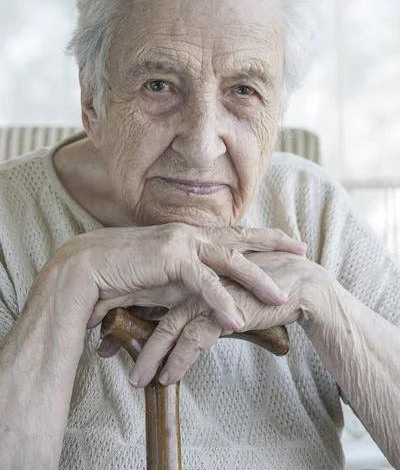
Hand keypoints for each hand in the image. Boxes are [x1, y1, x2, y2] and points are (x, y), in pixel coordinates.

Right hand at [54, 223, 305, 332]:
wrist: (87, 267)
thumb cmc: (123, 274)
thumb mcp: (161, 277)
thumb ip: (185, 284)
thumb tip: (203, 299)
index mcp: (189, 236)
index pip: (232, 234)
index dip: (259, 237)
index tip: (285, 240)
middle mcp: (190, 234)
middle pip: (240, 238)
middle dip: (273, 243)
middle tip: (302, 248)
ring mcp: (182, 243)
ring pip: (229, 260)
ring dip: (257, 279)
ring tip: (282, 297)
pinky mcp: (170, 258)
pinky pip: (203, 282)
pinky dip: (221, 301)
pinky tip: (238, 319)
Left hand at [122, 250, 333, 386]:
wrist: (297, 284)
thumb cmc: (259, 286)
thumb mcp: (221, 289)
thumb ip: (199, 298)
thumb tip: (182, 315)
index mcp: (190, 270)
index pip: (151, 290)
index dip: (129, 309)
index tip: (110, 332)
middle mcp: (194, 279)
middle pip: (150, 306)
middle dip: (127, 331)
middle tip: (106, 352)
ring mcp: (207, 293)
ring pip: (168, 327)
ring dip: (150, 356)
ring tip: (136, 379)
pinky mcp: (223, 310)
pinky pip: (193, 340)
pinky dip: (179, 360)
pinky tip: (169, 377)